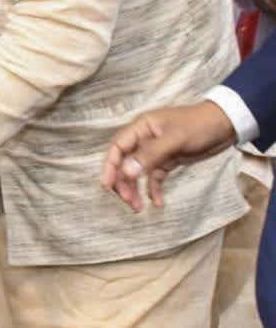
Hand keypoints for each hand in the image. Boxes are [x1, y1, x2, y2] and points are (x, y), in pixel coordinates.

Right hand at [100, 100, 236, 211]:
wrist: (226, 125)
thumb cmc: (199, 125)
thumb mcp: (175, 139)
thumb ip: (150, 155)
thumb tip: (126, 172)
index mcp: (141, 128)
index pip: (118, 147)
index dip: (110, 166)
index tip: (107, 185)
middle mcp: (144, 139)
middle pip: (125, 162)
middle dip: (124, 182)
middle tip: (128, 200)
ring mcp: (156, 150)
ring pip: (139, 172)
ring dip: (136, 189)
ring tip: (138, 207)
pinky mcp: (168, 160)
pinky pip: (155, 177)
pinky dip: (154, 189)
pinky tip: (158, 202)